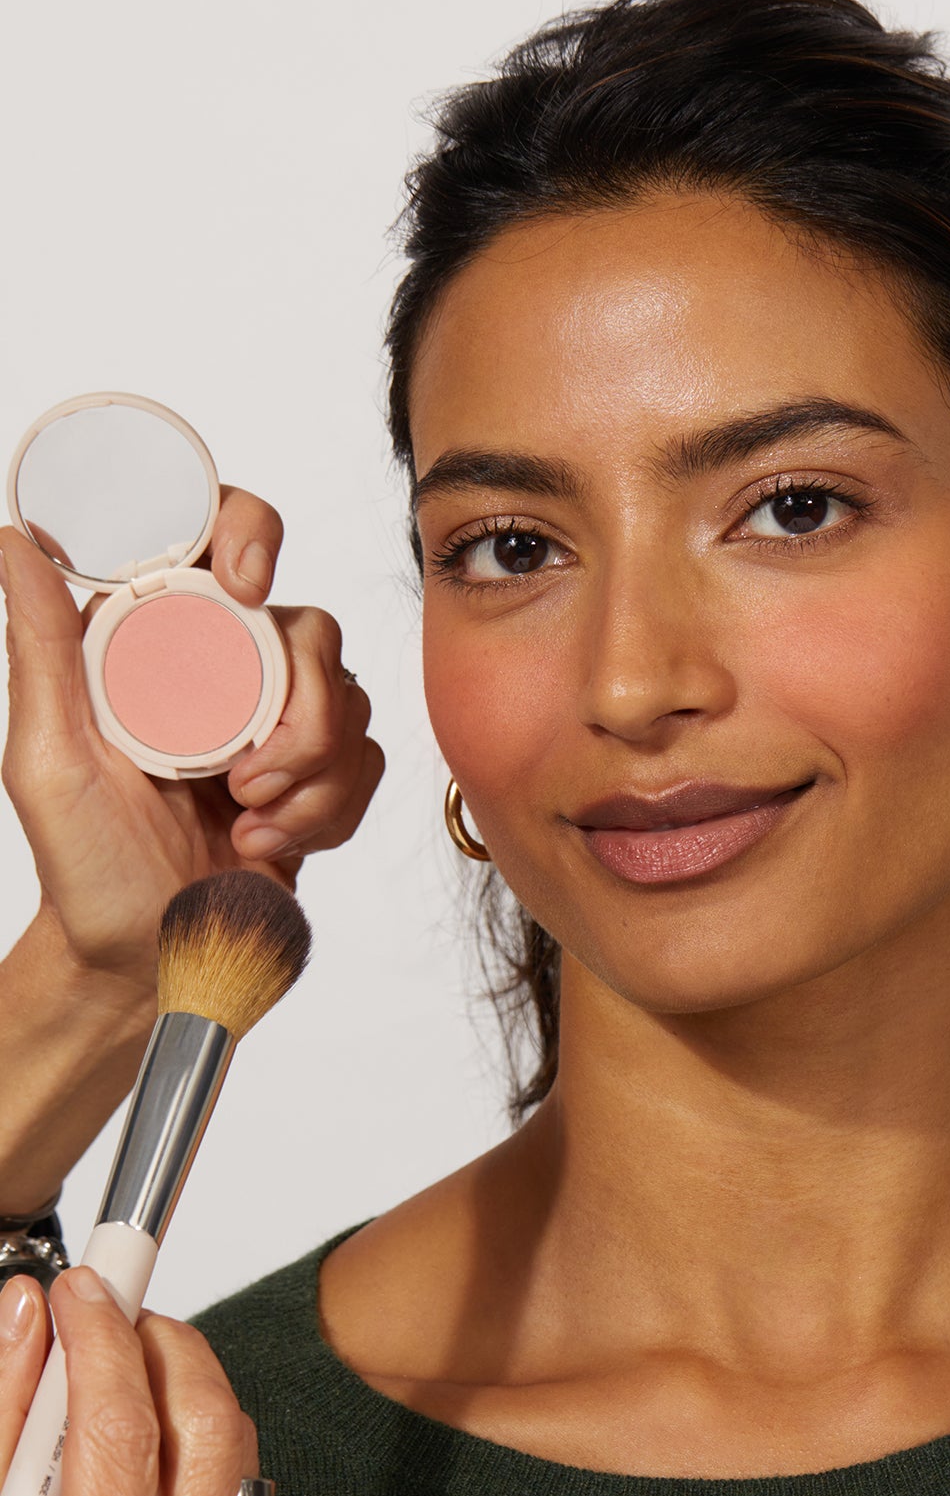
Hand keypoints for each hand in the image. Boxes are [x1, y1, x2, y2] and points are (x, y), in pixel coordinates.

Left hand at [0, 489, 384, 988]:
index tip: (250, 590)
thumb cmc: (88, 868)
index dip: (251, 537)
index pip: (218, 537)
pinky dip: (330, 809)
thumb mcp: (48, 758)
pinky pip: (368, 759)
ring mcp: (280, 719)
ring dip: (310, 774)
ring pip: (349, 698)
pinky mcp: (323, 774)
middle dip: (298, 712)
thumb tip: (16, 540)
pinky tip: (272, 841)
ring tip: (249, 824)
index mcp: (155, 639)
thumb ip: (42, 648)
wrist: (150, 958)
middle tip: (245, 780)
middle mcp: (225, 667)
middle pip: (309, 627)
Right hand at [0, 1269, 278, 1495]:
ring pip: (232, 1448)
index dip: (97, 1334)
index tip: (80, 1286)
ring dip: (182, 1391)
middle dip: (158, 1340)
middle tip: (109, 1317)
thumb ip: (0, 1436)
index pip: (117, 1425)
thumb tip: (24, 1321)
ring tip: (120, 1383)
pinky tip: (141, 1474)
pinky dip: (193, 1462)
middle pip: (204, 1415)